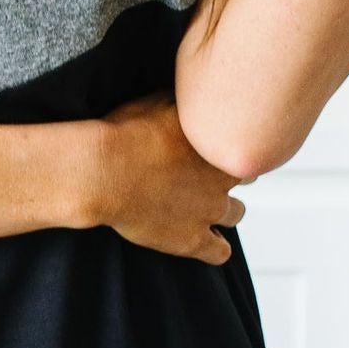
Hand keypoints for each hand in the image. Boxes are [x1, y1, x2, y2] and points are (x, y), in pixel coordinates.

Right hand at [87, 93, 244, 263]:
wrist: (104, 171)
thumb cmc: (125, 132)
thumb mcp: (160, 101)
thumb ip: (186, 104)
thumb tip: (195, 95)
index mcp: (217, 142)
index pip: (243, 143)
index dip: (228, 144)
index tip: (214, 144)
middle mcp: (221, 177)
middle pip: (245, 178)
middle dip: (228, 175)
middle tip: (205, 172)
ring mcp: (208, 210)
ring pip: (236, 214)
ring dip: (225, 210)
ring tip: (204, 206)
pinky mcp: (191, 240)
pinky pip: (220, 252)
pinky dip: (216, 248)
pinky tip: (206, 242)